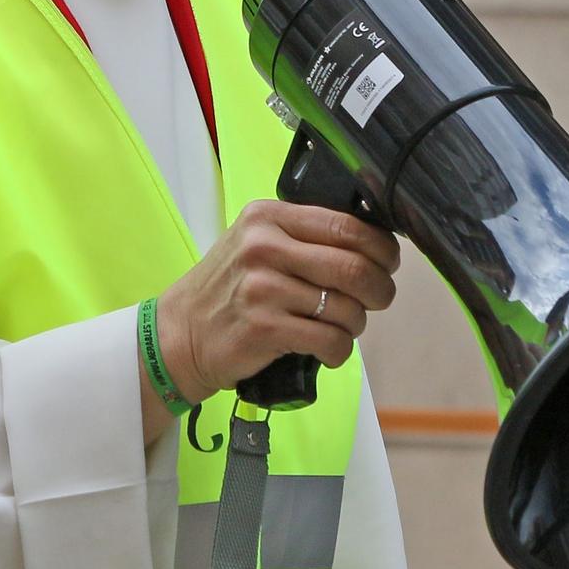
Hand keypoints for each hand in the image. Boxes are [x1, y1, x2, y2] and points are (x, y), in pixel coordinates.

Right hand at [155, 199, 400, 404]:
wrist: (181, 333)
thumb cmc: (230, 288)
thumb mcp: (257, 242)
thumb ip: (304, 236)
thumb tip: (374, 244)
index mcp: (268, 217)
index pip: (347, 226)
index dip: (381, 248)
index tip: (388, 263)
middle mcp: (264, 247)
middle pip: (354, 267)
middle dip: (380, 289)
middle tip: (378, 299)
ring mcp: (263, 289)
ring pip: (347, 309)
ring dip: (356, 324)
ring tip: (340, 327)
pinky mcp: (264, 328)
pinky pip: (330, 341)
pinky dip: (339, 351)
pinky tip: (327, 350)